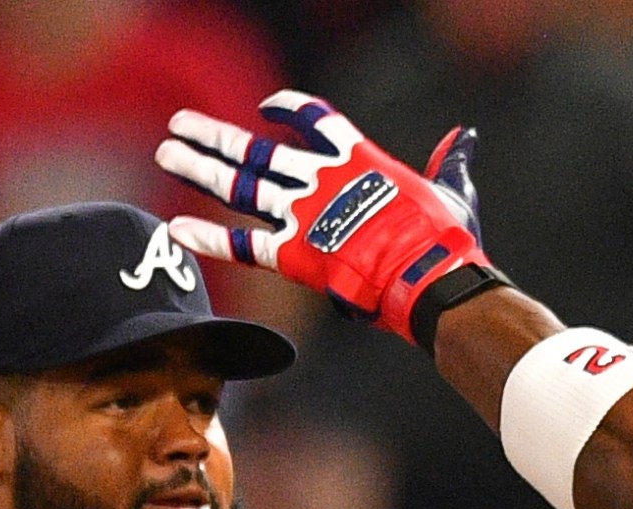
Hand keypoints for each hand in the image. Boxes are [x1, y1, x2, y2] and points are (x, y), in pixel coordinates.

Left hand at [157, 92, 491, 344]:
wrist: (430, 277)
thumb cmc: (448, 238)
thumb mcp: (452, 189)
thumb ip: (450, 161)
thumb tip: (464, 138)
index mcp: (358, 156)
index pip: (314, 117)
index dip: (288, 108)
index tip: (267, 107)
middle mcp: (320, 178)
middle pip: (256, 151)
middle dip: (215, 137)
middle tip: (180, 125)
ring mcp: (303, 214)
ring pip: (240, 185)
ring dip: (200, 168)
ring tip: (168, 153)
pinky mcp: (295, 254)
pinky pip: (243, 244)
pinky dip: (209, 237)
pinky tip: (176, 229)